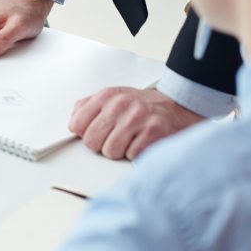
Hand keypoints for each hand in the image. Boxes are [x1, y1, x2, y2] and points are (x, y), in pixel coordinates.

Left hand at [69, 87, 203, 159]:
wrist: (177, 107)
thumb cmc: (142, 106)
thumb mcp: (113, 98)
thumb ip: (88, 106)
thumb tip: (73, 123)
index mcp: (107, 96)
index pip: (77, 124)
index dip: (84, 133)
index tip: (94, 133)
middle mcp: (120, 104)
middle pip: (92, 141)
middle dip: (101, 144)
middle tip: (115, 138)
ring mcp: (137, 118)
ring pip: (110, 151)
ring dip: (119, 151)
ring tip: (130, 140)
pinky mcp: (153, 132)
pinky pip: (131, 155)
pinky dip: (135, 154)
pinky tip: (142, 143)